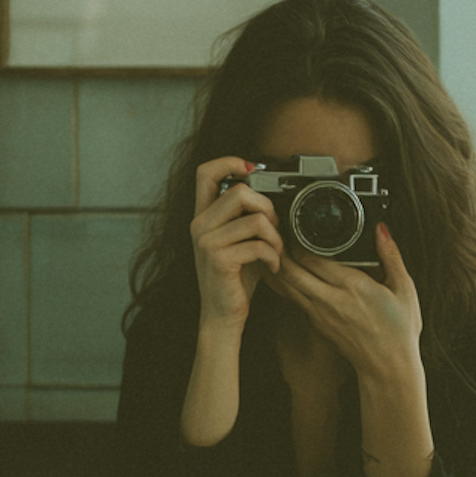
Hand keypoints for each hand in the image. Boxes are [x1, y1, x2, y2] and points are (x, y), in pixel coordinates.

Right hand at [189, 157, 282, 332]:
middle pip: (240, 191)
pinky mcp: (219, 259)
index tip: (251, 168)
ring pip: (255, 219)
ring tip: (275, 251)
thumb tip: (268, 192)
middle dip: (267, 207)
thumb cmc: (234, 278)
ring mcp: (206, 242)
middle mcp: (199, 225)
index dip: (229, 162)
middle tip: (273, 227)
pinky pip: (258, 244)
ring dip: (275, 236)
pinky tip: (272, 266)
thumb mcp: (238, 240)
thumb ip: (244, 216)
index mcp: (202, 216)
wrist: (223, 314)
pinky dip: (273, 256)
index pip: (205, 172)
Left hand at [274, 224, 422, 388]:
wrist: (388, 368)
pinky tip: (286, 272)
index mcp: (353, 287)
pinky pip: (293, 298)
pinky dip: (286, 283)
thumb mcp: (404, 289)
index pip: (312, 258)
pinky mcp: (315, 324)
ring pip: (286, 286)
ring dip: (278, 267)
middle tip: (277, 234)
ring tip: (275, 249)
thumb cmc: (399, 330)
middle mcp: (330, 300)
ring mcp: (319, 314)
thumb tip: (381, 229)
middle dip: (279, 250)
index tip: (295, 226)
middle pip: (290, 271)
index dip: (297, 240)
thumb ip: (390, 255)